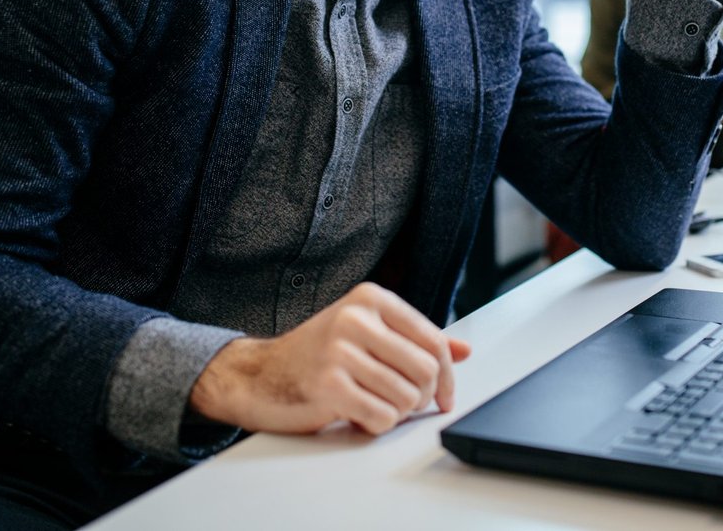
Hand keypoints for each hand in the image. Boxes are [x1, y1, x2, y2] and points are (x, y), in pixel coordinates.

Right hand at [188, 283, 472, 436]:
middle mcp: (356, 318)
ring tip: (377, 405)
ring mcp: (340, 351)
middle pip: (427, 370)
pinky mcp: (328, 385)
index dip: (447, 375)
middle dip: (424, 397)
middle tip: (407, 404)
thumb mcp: (367, 333)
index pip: (433, 340)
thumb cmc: (317, 354)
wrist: (258, 375)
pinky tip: (359, 415)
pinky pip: (382, 417)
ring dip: (398, 412)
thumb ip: (414, 339)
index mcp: (371, 298)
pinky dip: (377, 425)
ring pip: (407, 397)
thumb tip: (464, 351)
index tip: (445, 396)